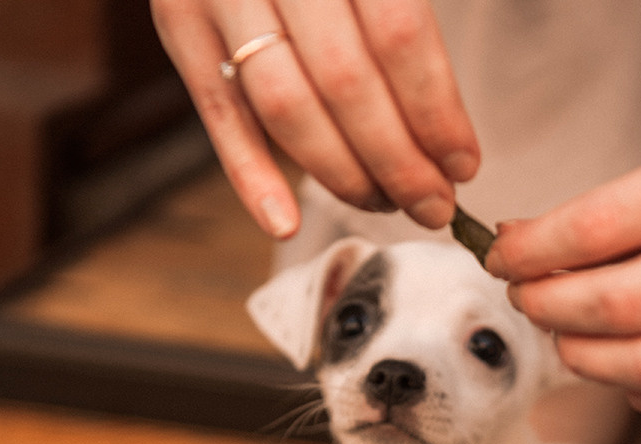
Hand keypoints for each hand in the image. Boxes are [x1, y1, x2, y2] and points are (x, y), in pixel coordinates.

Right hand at [150, 0, 478, 237]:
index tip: (463, 165)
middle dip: (398, 161)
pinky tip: (284, 225)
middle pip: (346, 83)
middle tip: (432, 205)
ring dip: (341, 175)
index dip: (436, 113)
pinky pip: (218, 112)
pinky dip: (249, 176)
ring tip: (384, 204)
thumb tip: (445, 123)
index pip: (400, 37)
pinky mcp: (177, 20)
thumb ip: (403, 8)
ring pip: (286, 107)